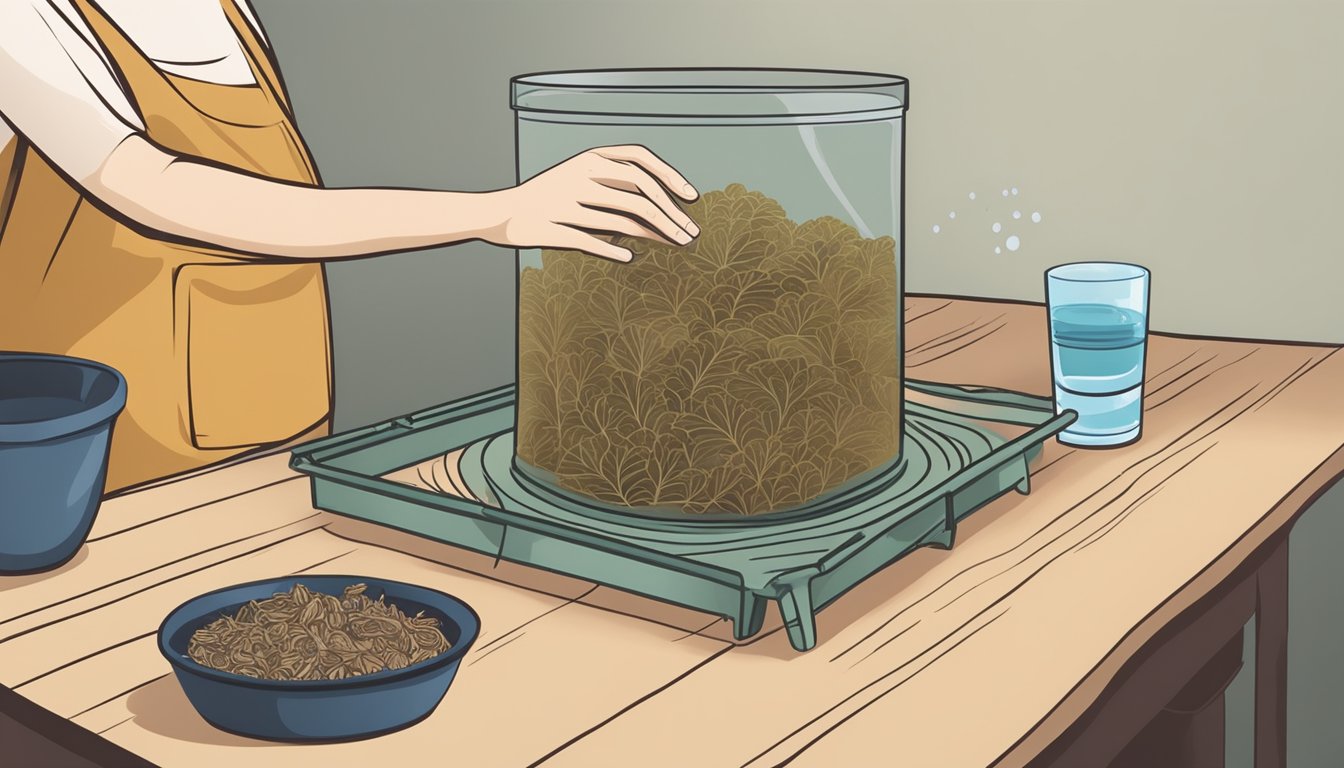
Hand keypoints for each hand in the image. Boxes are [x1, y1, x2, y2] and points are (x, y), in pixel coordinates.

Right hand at [484, 145, 699, 261]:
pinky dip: (614, 250)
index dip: (670, 176)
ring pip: (623, 219)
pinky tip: (630, 257)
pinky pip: (593, 240)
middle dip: (671, 214)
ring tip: (673, 245)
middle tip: (690, 233)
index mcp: (588, 157)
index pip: (640, 159)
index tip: (692, 197)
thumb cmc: (548, 195)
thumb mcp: (578, 175)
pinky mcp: (556, 228)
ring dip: (655, 234)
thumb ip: (613, 179)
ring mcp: (567, 202)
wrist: (502, 212)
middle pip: (639, 192)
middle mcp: (580, 175)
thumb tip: (659, 198)